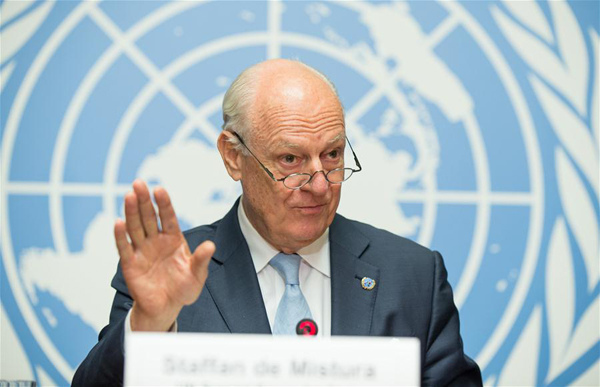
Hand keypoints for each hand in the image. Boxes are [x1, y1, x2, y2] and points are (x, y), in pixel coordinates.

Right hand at [114, 179, 214, 330]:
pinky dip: (120, 236)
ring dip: (131, 212)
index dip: (164, 203)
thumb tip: (210, 245)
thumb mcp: (196, 275)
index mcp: (173, 239)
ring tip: (129, 196)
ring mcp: (142, 250)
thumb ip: (201, 260)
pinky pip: (124, 247)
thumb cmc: (183, 288)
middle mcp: (156, 240)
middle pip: (149, 217)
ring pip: (135, 227)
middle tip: (138, 183)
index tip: (159, 189)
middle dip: (144, 200)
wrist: (166, 308)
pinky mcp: (130, 263)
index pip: (168, 217)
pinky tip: (118, 222)